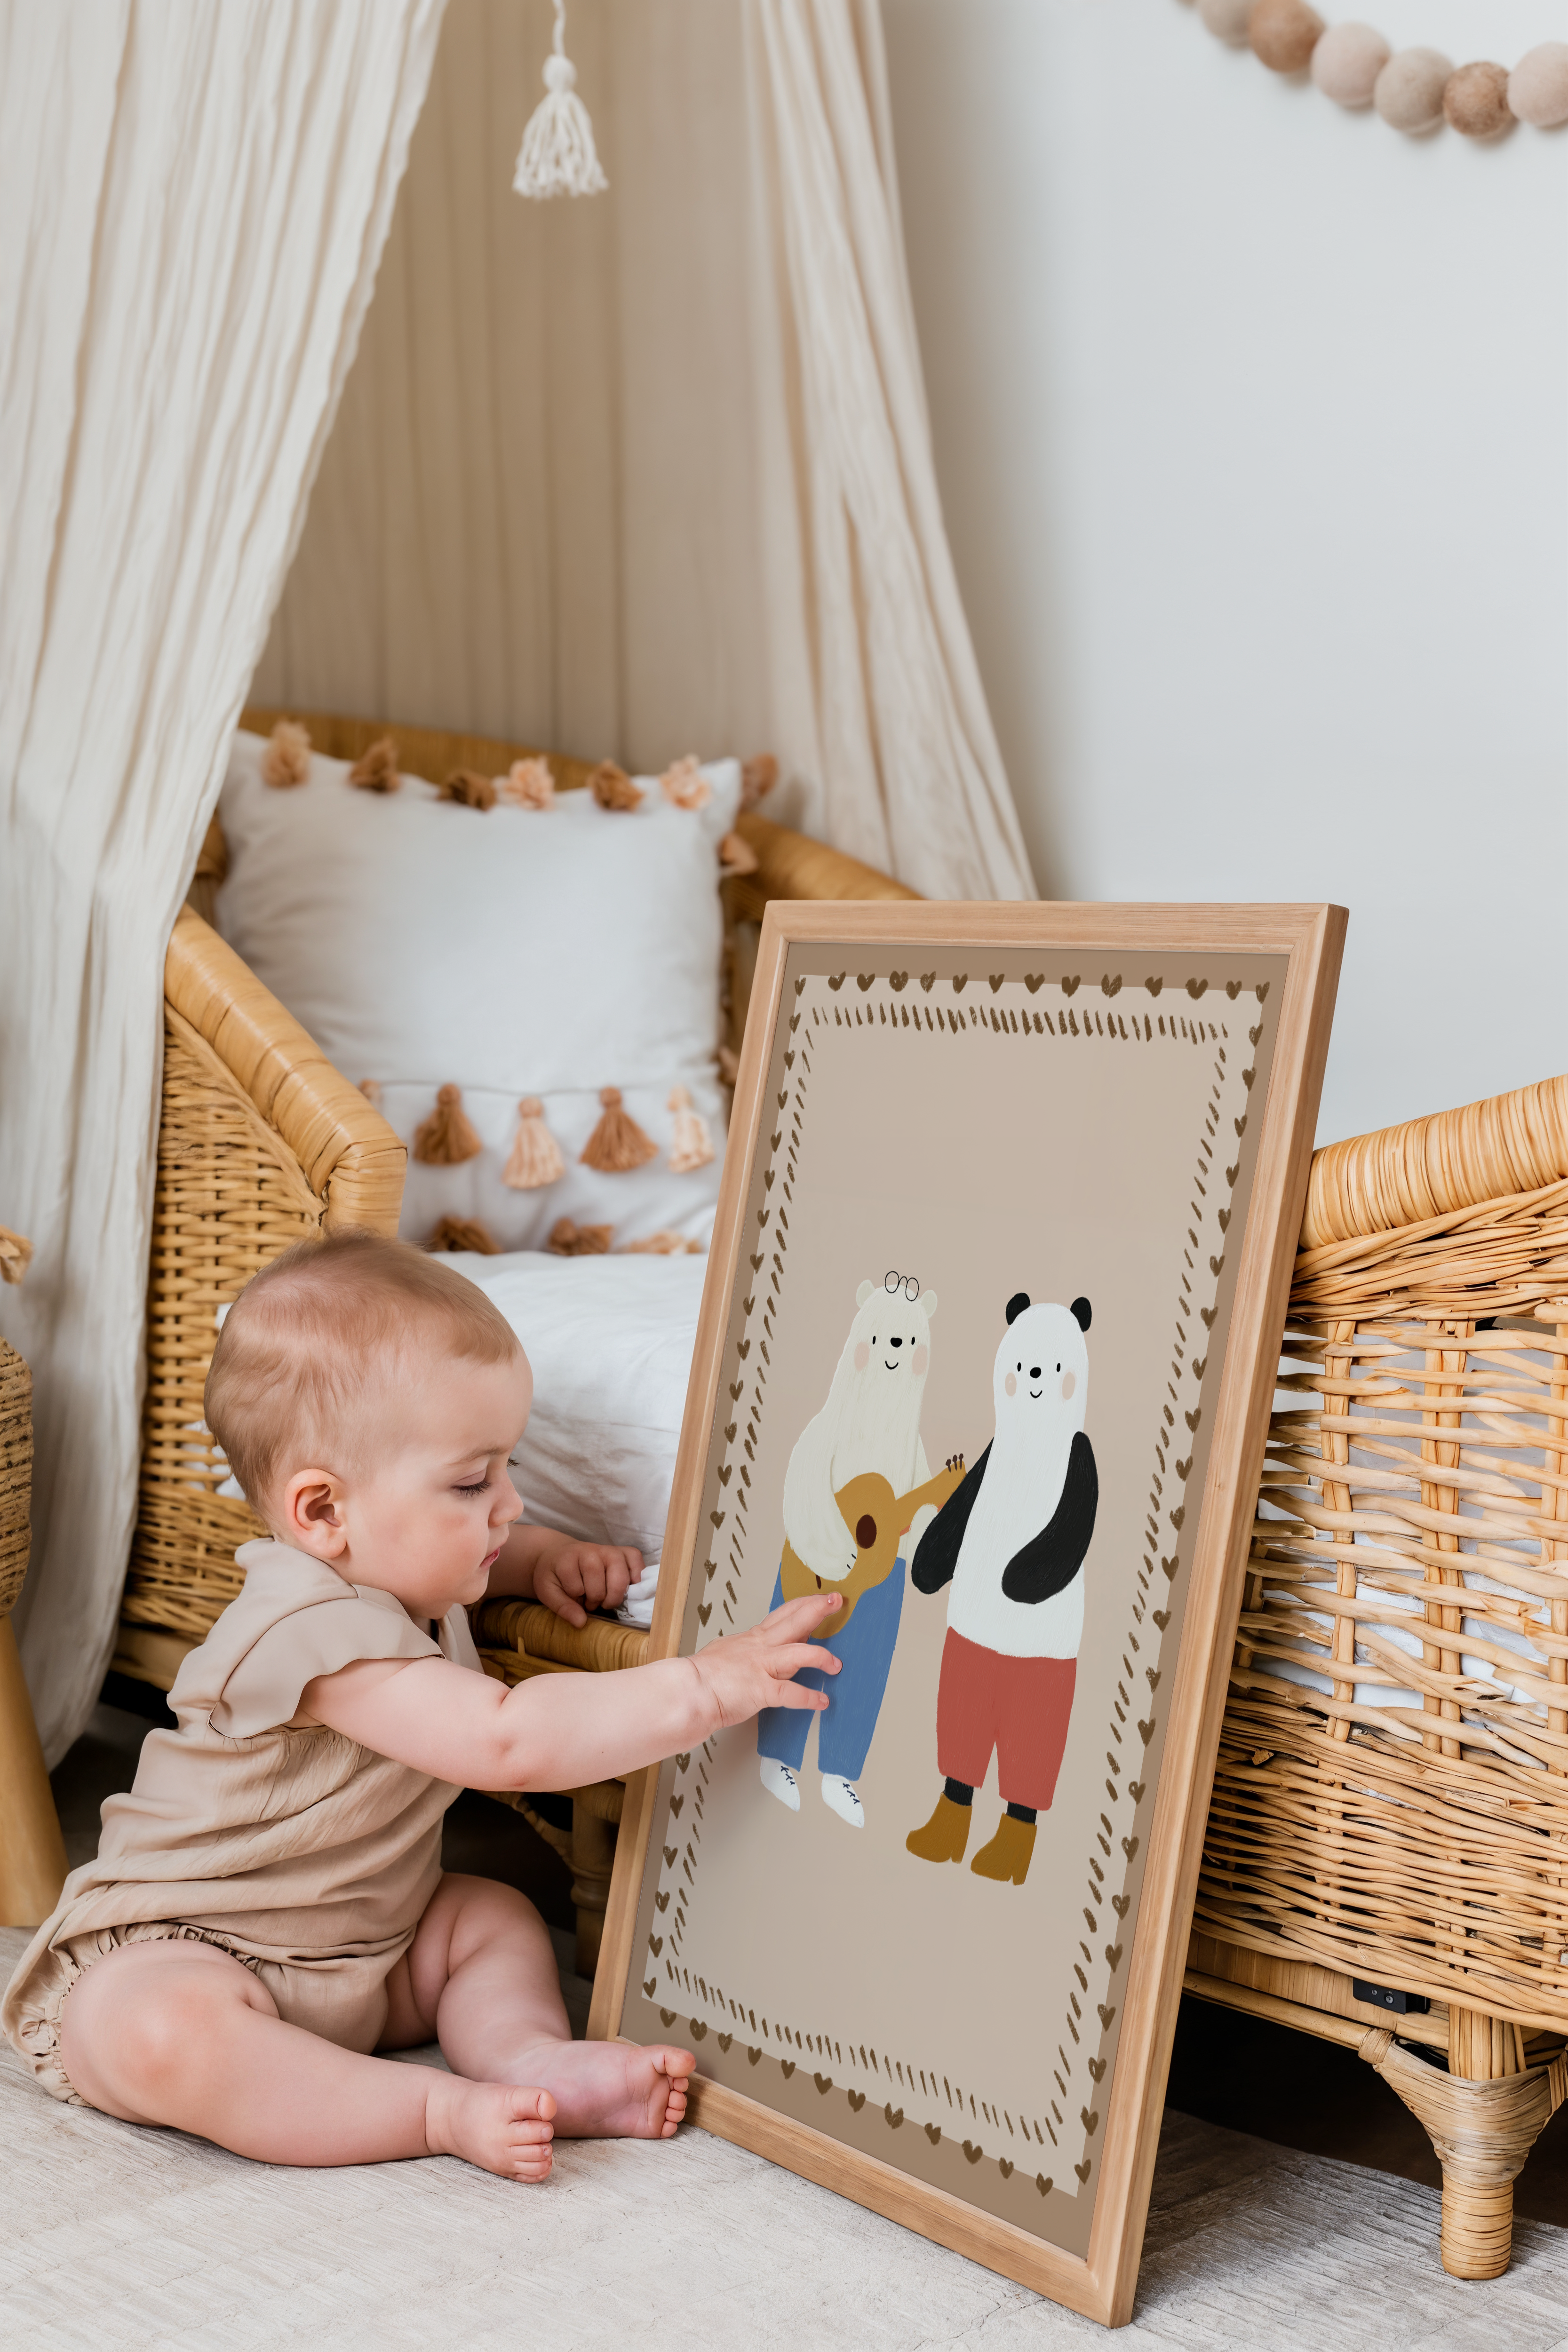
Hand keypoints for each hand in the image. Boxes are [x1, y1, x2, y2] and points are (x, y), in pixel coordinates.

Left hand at [533, 1539, 643, 1626]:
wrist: (560, 1553)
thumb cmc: (555, 1574)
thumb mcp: (547, 1591)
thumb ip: (561, 1607)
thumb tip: (581, 1623)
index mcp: (568, 1559)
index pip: (577, 1588)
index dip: (575, 1599)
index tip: (573, 1597)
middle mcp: (591, 1551)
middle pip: (601, 1585)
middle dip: (597, 1600)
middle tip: (590, 1601)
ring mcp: (609, 1549)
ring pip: (621, 1578)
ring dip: (614, 1595)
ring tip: (604, 1596)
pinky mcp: (623, 1551)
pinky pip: (636, 1560)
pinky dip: (635, 1577)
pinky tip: (624, 1586)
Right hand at [690, 1592, 841, 1730]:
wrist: (687, 1691)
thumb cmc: (701, 1677)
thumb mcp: (723, 1653)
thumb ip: (741, 1653)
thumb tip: (748, 1655)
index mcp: (751, 1639)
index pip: (782, 1615)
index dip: (803, 1605)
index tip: (819, 1599)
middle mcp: (759, 1648)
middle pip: (795, 1621)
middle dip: (818, 1609)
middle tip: (836, 1601)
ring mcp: (761, 1667)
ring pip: (799, 1653)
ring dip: (822, 1657)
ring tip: (836, 1664)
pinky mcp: (760, 1690)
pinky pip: (791, 1693)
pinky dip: (809, 1698)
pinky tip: (821, 1701)